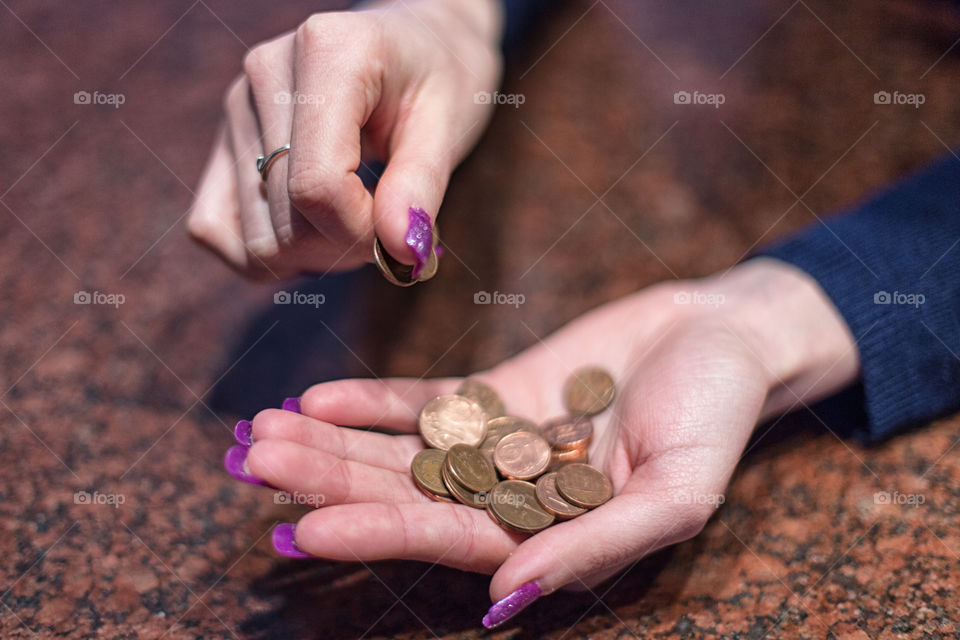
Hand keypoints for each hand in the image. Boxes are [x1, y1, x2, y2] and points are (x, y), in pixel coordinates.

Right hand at [188, 0, 502, 278]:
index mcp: (327, 52)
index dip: (362, 231)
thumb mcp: (449, 125)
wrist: (416, 46)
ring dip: (314, 255)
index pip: (317, 185)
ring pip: (255, 239)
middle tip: (389, 224)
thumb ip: (422, 187)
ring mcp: (236, 107)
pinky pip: (215, 229)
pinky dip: (269, 253)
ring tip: (357, 219)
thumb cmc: (440, 80)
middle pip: (287, 220)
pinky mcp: (224, 140)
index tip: (402, 228)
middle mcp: (266, 72)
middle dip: (347, 246)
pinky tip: (315, 232)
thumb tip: (402, 252)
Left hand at [229, 258, 859, 623]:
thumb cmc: (716, 418)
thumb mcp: (676, 493)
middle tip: (254, 466)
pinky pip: (424, 399)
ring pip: (400, 449)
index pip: (446, 540)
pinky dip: (373, 400)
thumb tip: (502, 602)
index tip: (302, 529)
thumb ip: (595, 548)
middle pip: (404, 494)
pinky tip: (319, 396)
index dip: (375, 534)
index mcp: (548, 536)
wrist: (721, 336)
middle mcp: (510, 497)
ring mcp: (496, 443)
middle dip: (329, 483)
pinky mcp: (494, 392)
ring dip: (333, 442)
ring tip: (261, 432)